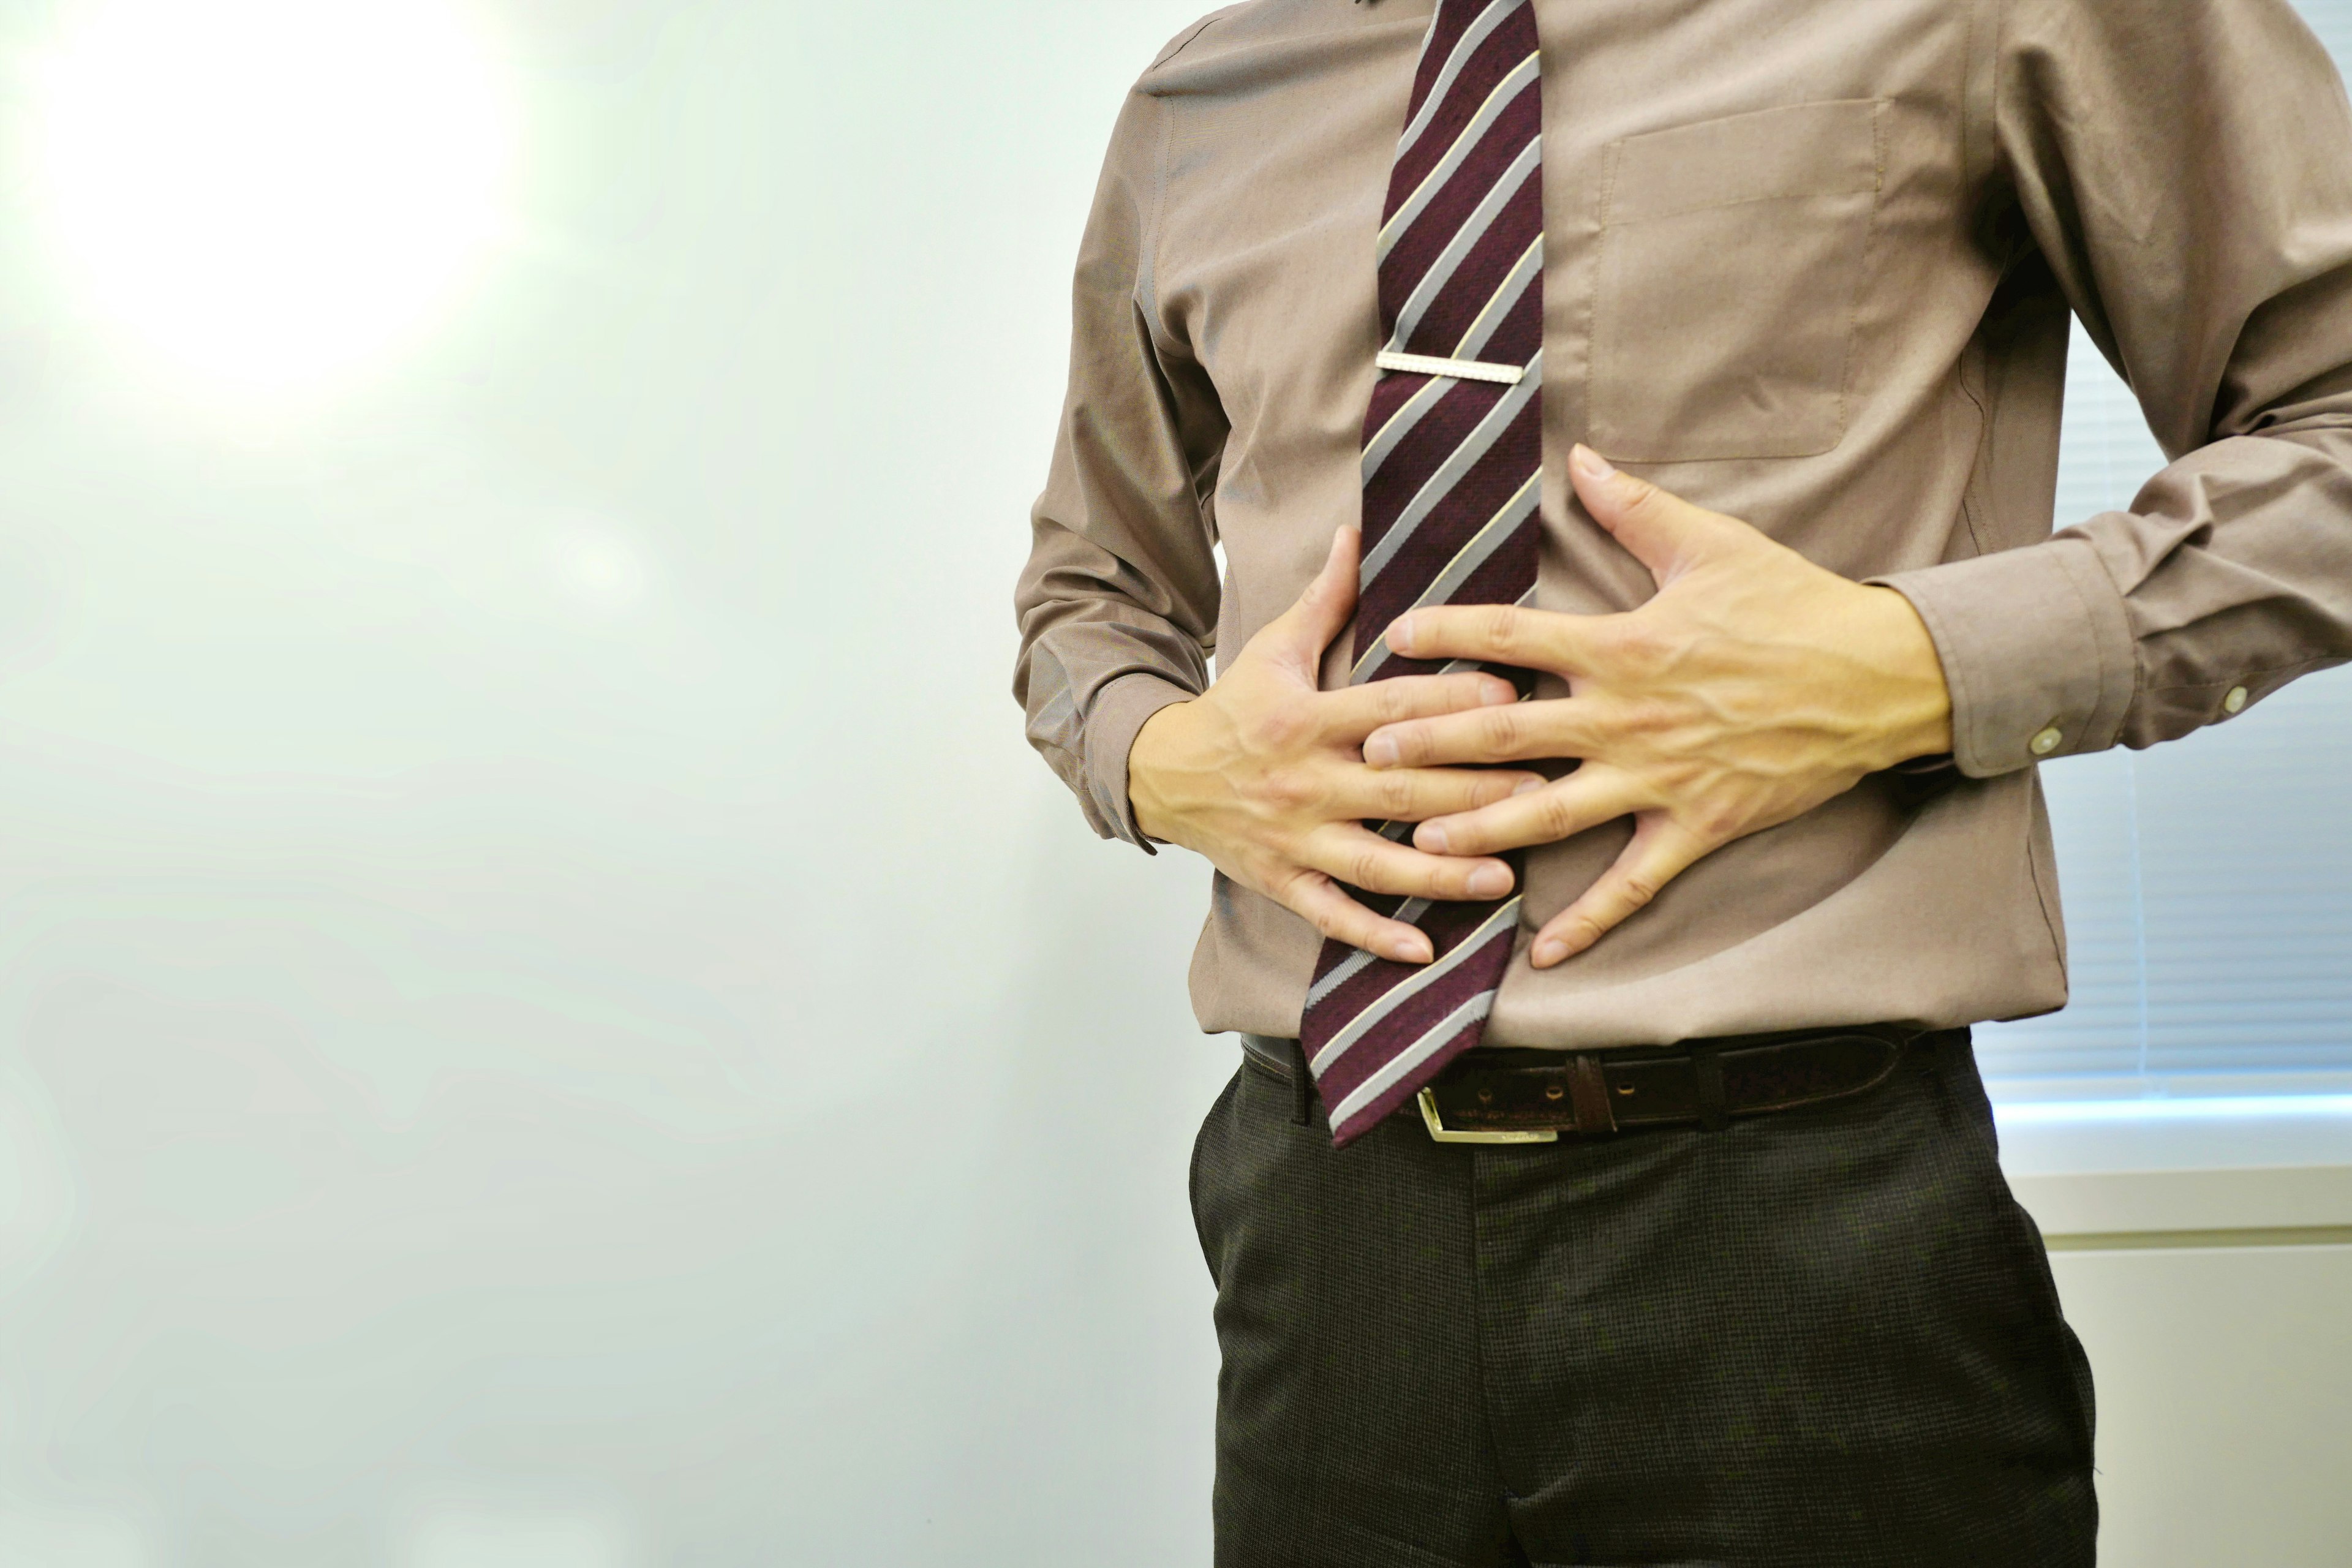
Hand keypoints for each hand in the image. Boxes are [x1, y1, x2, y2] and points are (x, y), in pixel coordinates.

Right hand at [1129, 527, 1545, 964]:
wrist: (1160, 774)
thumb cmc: (1233, 709)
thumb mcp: (1272, 648)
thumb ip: (1325, 596)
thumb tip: (1357, 530)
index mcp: (1306, 719)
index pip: (1388, 710)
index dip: (1448, 700)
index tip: (1510, 693)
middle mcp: (1305, 782)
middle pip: (1400, 791)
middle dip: (1473, 791)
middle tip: (1543, 787)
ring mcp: (1295, 838)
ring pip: (1378, 863)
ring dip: (1443, 872)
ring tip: (1505, 874)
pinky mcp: (1283, 881)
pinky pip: (1333, 915)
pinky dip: (1376, 936)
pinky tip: (1427, 951)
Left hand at [1362, 444, 1953, 968]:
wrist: (1879, 678)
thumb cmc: (1794, 606)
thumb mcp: (1712, 544)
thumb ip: (1635, 508)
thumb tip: (1581, 459)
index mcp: (1624, 645)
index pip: (1514, 637)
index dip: (1448, 632)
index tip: (1393, 634)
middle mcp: (1627, 717)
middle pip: (1508, 733)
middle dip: (1432, 743)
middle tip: (1369, 753)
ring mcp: (1659, 779)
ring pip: (1551, 814)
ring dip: (1482, 828)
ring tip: (1420, 843)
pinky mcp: (1697, 827)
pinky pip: (1633, 884)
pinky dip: (1588, 922)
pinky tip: (1542, 953)